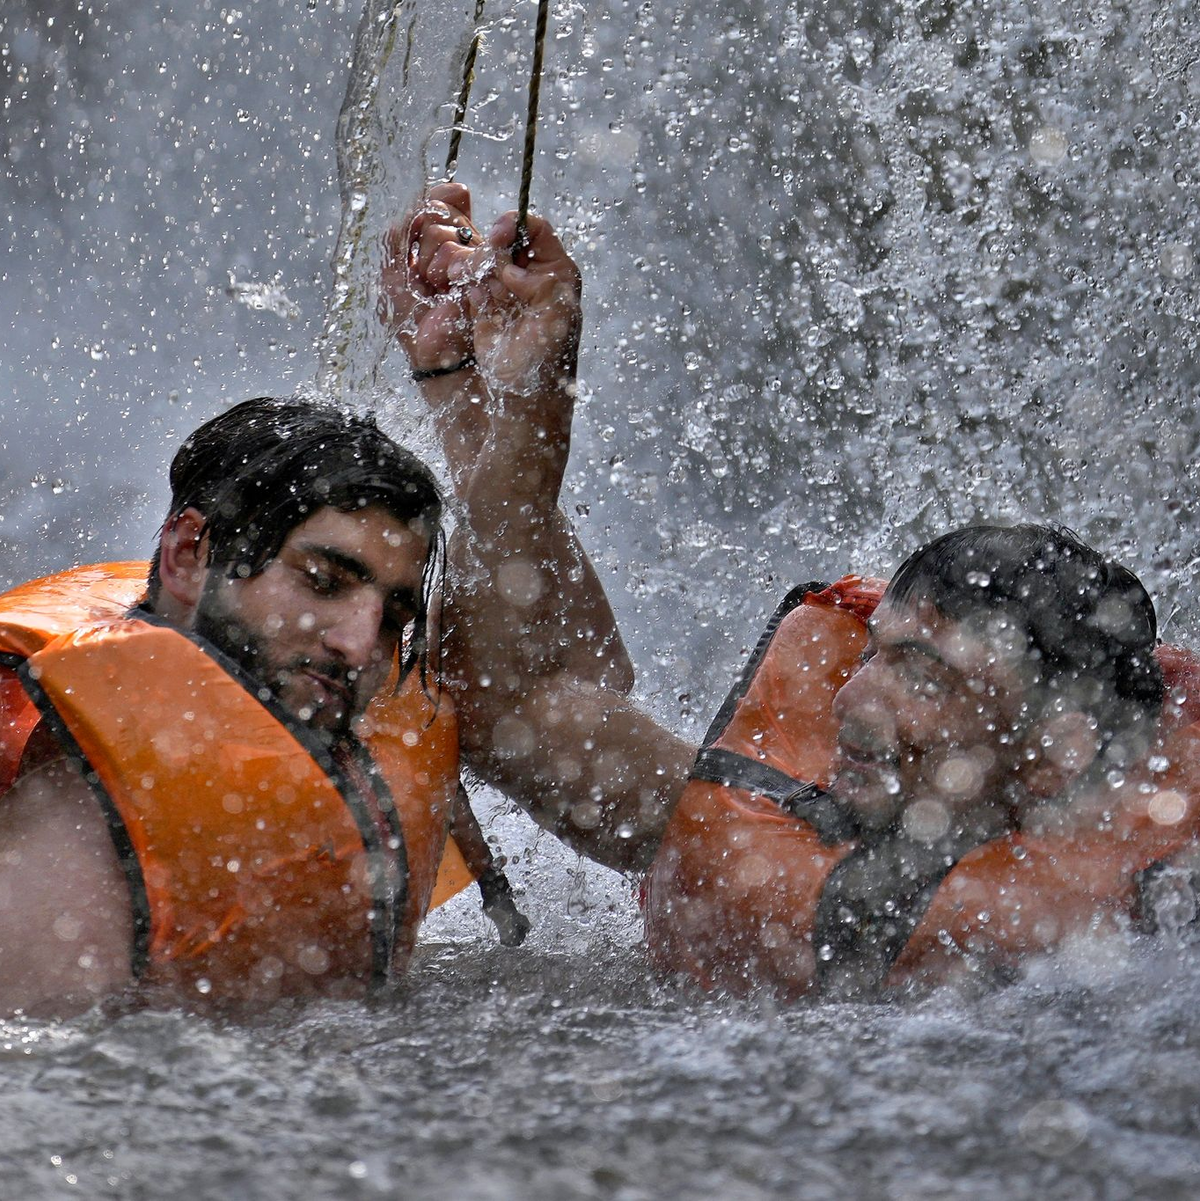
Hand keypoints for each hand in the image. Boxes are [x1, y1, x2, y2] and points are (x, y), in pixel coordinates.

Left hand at [381, 181, 481, 373]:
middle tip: (424, 273)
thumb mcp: (392, 270)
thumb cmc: (411, 316)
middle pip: (438, 207)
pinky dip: (438, 269)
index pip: (441, 198)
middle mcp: (462, 241)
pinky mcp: (480, 268)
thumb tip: (418, 204)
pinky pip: (451, 249)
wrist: (430, 350)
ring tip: (434, 286)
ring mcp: (474, 253)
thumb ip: (398, 234)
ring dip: (427, 260)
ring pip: (441, 228)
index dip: (432, 203)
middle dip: (421, 240)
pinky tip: (444, 289)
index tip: (419, 232)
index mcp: (442, 237)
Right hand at [460, 211, 581, 398]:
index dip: (514, 226)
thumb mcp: (558, 319)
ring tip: (465, 278)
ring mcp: (503, 288)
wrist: (519, 393)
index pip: (535, 230)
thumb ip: (544, 285)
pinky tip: (465, 293)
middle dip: (489, 250)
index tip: (497, 237)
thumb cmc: (546, 361)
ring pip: (481, 256)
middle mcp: (529, 274)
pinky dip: (460, 279)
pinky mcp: (480, 302)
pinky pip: (467, 278)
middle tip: (482, 269)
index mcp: (555, 272)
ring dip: (471, 263)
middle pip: (502, 239)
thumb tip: (511, 268)